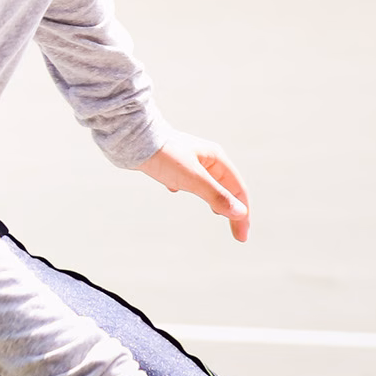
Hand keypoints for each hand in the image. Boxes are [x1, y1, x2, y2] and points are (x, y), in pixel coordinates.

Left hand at [138, 128, 251, 242]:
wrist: (132, 138)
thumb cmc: (164, 156)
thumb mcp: (192, 179)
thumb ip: (216, 195)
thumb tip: (240, 213)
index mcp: (216, 158)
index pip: (238, 190)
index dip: (243, 214)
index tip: (242, 237)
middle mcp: (206, 157)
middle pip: (227, 187)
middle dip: (232, 209)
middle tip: (237, 234)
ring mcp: (189, 159)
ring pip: (209, 182)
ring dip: (215, 199)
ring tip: (217, 213)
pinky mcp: (172, 162)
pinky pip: (187, 178)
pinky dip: (190, 189)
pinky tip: (175, 190)